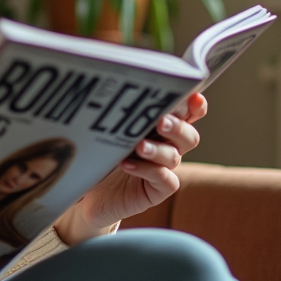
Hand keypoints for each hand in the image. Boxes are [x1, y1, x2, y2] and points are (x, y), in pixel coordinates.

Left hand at [55, 92, 207, 244]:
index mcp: (161, 129)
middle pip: (189, 136)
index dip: (195, 107)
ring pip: (174, 157)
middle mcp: (167, 148)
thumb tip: (119, 89)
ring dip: (157, 150)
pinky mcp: (156, 191)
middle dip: (178, 127)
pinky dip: (147, 170)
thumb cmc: (99, 154)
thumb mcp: (108, 130)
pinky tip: (127, 164)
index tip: (194, 97)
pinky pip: (164, 181)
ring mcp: (163, 170)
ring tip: (139, 146)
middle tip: (161, 122)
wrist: (85, 190)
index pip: (187, 115)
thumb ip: (120, 114)